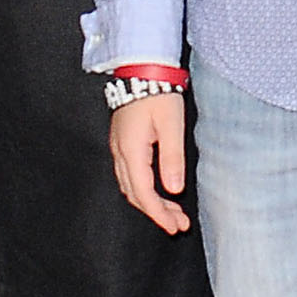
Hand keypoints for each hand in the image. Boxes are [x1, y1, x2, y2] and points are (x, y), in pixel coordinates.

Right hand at [109, 93, 190, 234]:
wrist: (141, 69)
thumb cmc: (158, 92)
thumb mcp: (172, 125)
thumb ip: (172, 158)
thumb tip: (174, 190)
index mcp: (131, 150)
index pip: (143, 193)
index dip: (158, 214)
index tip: (174, 227)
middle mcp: (120, 152)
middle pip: (135, 194)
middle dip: (156, 213)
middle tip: (179, 224)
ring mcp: (118, 148)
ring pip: (130, 186)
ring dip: (151, 202)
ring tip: (174, 212)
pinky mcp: (122, 142)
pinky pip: (129, 175)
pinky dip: (144, 188)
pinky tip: (160, 190)